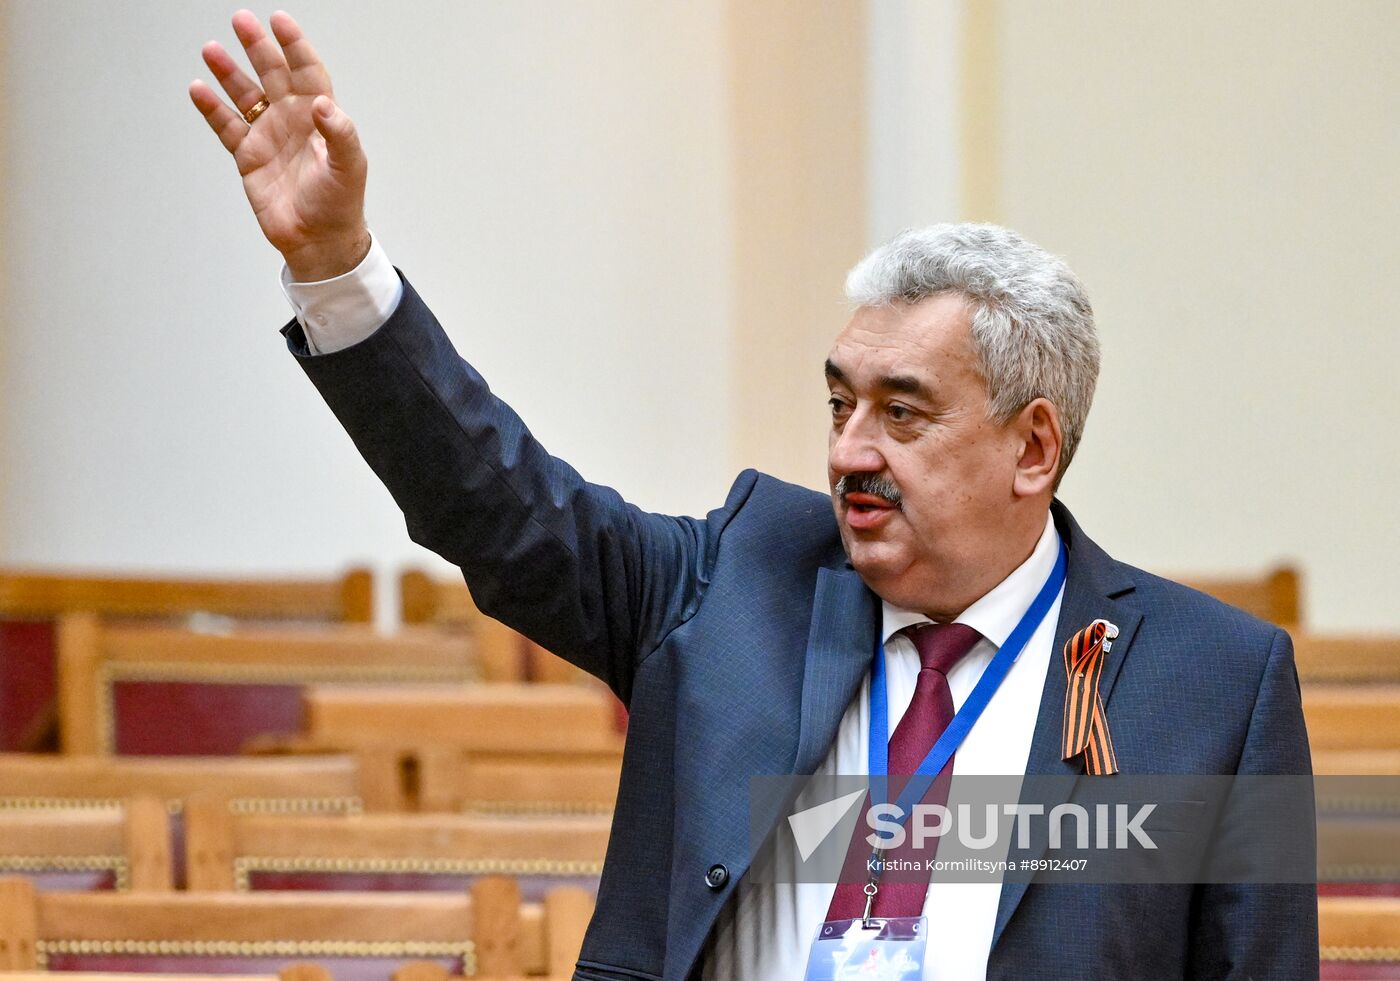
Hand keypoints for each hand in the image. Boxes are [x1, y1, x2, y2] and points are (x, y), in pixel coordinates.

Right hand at [190, 10, 369, 280]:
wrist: (318, 240)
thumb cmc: (340, 205)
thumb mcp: (349, 168)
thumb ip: (341, 134)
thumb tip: (325, 106)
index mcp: (320, 118)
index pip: (308, 72)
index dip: (295, 46)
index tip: (280, 22)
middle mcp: (292, 120)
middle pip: (272, 74)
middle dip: (258, 47)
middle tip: (241, 21)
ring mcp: (268, 135)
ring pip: (245, 94)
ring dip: (229, 72)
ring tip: (212, 49)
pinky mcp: (248, 156)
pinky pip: (226, 125)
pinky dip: (212, 108)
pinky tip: (199, 89)